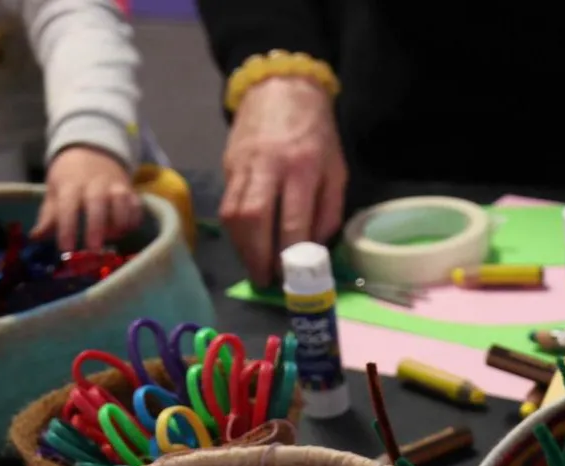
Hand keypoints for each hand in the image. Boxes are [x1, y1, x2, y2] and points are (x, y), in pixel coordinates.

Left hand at [33, 146, 141, 251]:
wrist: (92, 152)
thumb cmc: (70, 178)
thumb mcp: (54, 192)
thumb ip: (49, 217)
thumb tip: (36, 237)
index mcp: (71, 184)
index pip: (67, 206)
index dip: (67, 229)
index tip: (66, 250)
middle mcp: (94, 183)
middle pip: (97, 203)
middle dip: (96, 228)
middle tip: (93, 251)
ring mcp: (116, 186)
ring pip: (121, 203)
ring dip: (118, 224)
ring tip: (112, 238)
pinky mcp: (131, 191)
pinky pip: (136, 207)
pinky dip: (133, 221)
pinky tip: (124, 230)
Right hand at [220, 76, 346, 286]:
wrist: (280, 87)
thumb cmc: (316, 133)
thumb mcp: (336, 170)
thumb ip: (329, 211)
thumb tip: (314, 249)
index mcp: (303, 168)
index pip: (292, 221)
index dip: (289, 254)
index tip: (291, 277)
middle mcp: (269, 166)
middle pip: (254, 218)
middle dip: (258, 256)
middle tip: (265, 280)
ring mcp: (243, 164)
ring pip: (234, 213)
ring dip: (242, 248)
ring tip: (254, 268)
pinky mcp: (228, 164)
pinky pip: (227, 204)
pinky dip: (235, 230)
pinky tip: (245, 244)